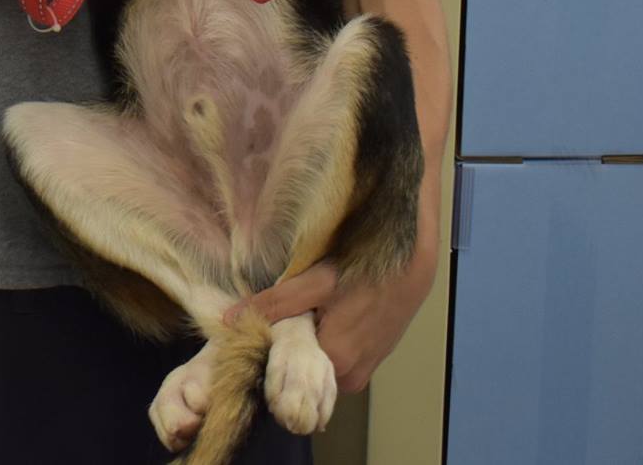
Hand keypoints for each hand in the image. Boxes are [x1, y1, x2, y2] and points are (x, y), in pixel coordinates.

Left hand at [223, 191, 441, 393]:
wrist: (414, 263)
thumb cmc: (367, 271)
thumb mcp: (317, 283)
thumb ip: (274, 304)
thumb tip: (229, 320)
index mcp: (335, 364)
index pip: (285, 373)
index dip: (266, 352)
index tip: (249, 333)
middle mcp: (350, 378)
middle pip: (302, 370)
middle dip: (285, 346)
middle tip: (273, 317)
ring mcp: (363, 372)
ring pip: (318, 363)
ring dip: (305, 342)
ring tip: (298, 313)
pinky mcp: (370, 361)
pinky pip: (335, 359)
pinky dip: (323, 341)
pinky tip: (320, 317)